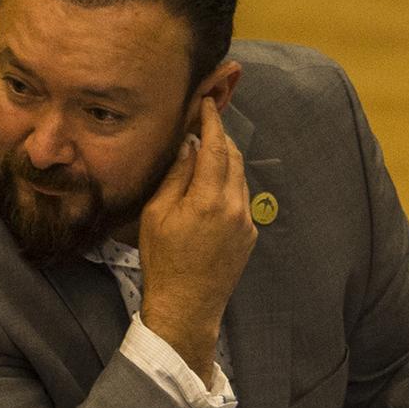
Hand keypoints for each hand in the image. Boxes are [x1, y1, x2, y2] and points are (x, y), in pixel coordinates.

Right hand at [139, 97, 256, 380]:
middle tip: (206, 121)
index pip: (216, 147)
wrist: (187, 306)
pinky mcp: (250, 235)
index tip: (207, 102)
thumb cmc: (163, 260)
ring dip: (225, 160)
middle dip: (221, 137)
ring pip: (240, 177)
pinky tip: (211, 187)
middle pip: (233, 157)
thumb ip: (178, 176)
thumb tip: (191, 146)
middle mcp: (235, 206)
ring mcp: (247, 221)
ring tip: (206, 151)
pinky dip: (228, 184)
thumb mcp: (158, 214)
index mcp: (210, 198)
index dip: (212, 121)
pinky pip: (241, 198)